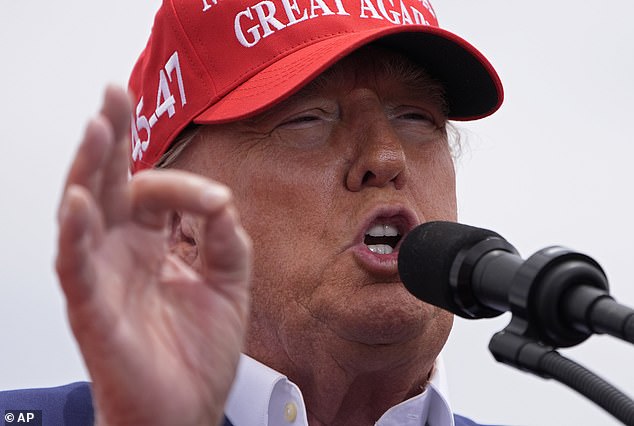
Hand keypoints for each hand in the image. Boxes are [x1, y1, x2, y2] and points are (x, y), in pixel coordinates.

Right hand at [55, 86, 250, 425]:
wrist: (186, 412)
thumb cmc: (197, 356)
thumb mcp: (230, 288)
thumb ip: (229, 243)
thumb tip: (224, 203)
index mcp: (152, 245)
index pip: (157, 193)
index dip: (184, 185)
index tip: (217, 203)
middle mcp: (122, 254)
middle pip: (109, 184)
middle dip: (111, 138)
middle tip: (112, 94)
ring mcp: (103, 278)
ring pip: (84, 214)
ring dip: (89, 170)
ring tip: (97, 127)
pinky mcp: (92, 310)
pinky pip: (76, 267)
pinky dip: (76, 234)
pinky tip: (80, 200)